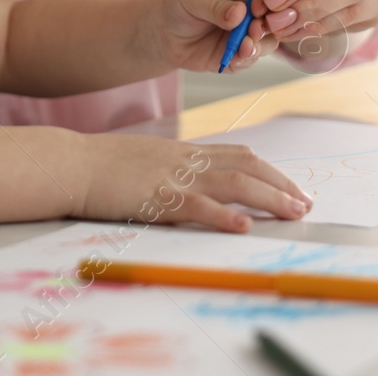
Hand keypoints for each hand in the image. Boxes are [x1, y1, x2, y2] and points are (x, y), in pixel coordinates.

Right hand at [73, 134, 310, 232]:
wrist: (71, 163)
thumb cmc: (101, 165)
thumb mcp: (145, 159)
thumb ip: (172, 167)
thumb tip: (191, 183)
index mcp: (184, 151)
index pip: (239, 155)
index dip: (270, 170)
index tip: (291, 186)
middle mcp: (186, 159)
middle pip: (247, 166)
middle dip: (281, 184)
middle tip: (306, 203)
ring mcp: (174, 177)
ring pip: (234, 184)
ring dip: (269, 198)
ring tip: (293, 212)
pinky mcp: (158, 197)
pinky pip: (198, 207)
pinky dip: (224, 216)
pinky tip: (244, 226)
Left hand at [146, 0, 282, 73]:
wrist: (163, 33)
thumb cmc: (179, 3)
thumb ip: (216, 5)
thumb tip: (240, 13)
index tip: (257, 5)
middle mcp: (253, 6)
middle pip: (276, 14)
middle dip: (270, 23)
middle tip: (255, 29)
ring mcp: (250, 30)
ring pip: (270, 38)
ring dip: (261, 44)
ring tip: (246, 46)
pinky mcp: (242, 52)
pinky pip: (253, 57)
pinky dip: (248, 58)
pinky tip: (238, 56)